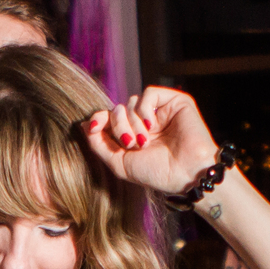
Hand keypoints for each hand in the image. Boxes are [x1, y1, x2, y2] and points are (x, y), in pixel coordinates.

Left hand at [80, 86, 220, 197]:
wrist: (186, 175)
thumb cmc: (156, 174)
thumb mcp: (119, 163)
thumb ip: (99, 145)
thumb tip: (83, 125)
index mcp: (133, 136)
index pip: (108, 119)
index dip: (99, 120)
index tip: (92, 128)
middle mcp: (145, 123)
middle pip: (117, 110)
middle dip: (118, 126)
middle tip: (131, 144)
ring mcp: (160, 112)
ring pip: (131, 103)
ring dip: (132, 123)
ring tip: (143, 141)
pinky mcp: (175, 102)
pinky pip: (148, 93)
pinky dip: (144, 109)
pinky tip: (151, 125)